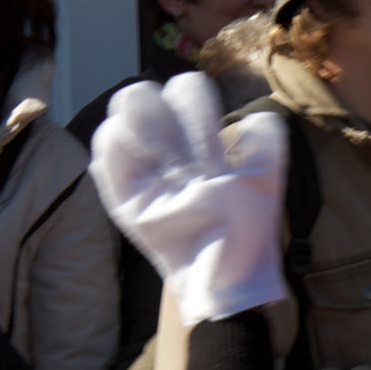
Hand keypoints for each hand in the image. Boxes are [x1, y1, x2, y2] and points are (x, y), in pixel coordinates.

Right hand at [89, 73, 289, 325]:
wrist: (230, 278)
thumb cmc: (249, 232)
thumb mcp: (265, 185)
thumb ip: (265, 148)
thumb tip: (256, 118)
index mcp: (202, 144)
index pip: (185, 91)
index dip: (190, 99)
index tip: (206, 134)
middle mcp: (170, 152)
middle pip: (144, 97)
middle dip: (157, 111)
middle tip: (178, 149)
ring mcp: (146, 174)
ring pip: (121, 119)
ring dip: (138, 131)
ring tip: (162, 162)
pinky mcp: (126, 200)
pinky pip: (106, 159)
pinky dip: (114, 149)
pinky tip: (138, 165)